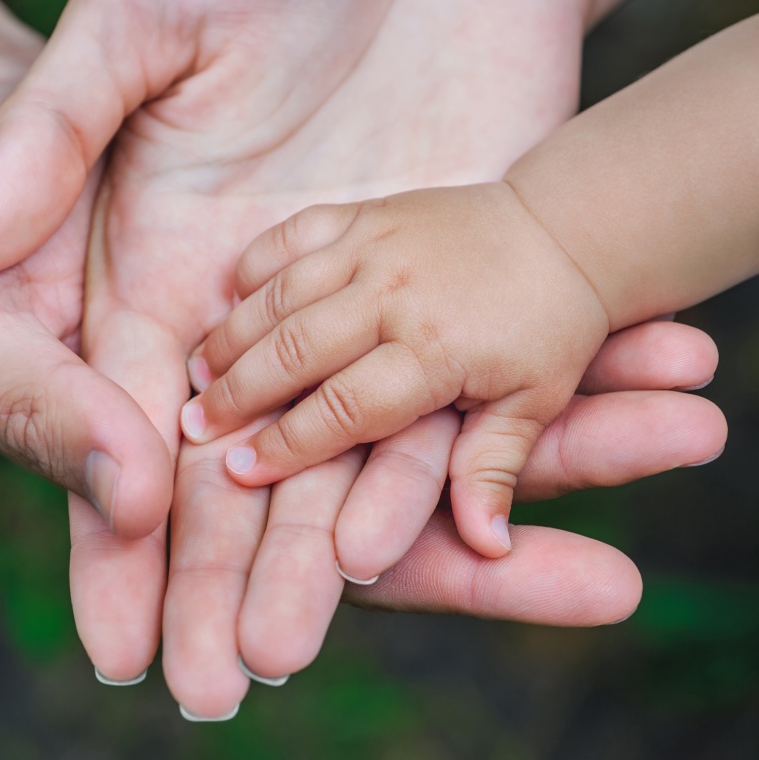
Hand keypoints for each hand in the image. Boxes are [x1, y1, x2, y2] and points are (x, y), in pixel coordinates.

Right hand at [0, 0, 724, 712]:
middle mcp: (268, 323)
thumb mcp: (129, 18)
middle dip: (250, 577)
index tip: (118, 643)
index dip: (114, 540)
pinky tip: (582, 483)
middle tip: (254, 671)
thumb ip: (52, 126)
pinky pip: (505, 374)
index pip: (120, 432)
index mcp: (163, 281)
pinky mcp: (472, 279)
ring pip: (396, 444)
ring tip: (440, 606)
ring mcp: (379, 311)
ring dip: (433, 532)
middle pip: (255, 477)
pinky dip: (551, 424)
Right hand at [187, 183, 611, 557]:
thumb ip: (493, 471)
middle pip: (295, 350)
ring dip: (232, 335)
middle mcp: (397, 294)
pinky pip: (294, 235)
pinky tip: (226, 298)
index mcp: (436, 350)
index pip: (344, 408)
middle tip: (192, 428)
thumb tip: (487, 548)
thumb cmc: (549, 329)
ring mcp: (377, 244)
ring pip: (283, 294)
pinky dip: (256, 266)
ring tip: (193, 374)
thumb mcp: (533, 406)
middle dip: (237, 393)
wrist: (566, 229)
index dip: (287, 445)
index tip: (238, 472)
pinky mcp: (366, 211)